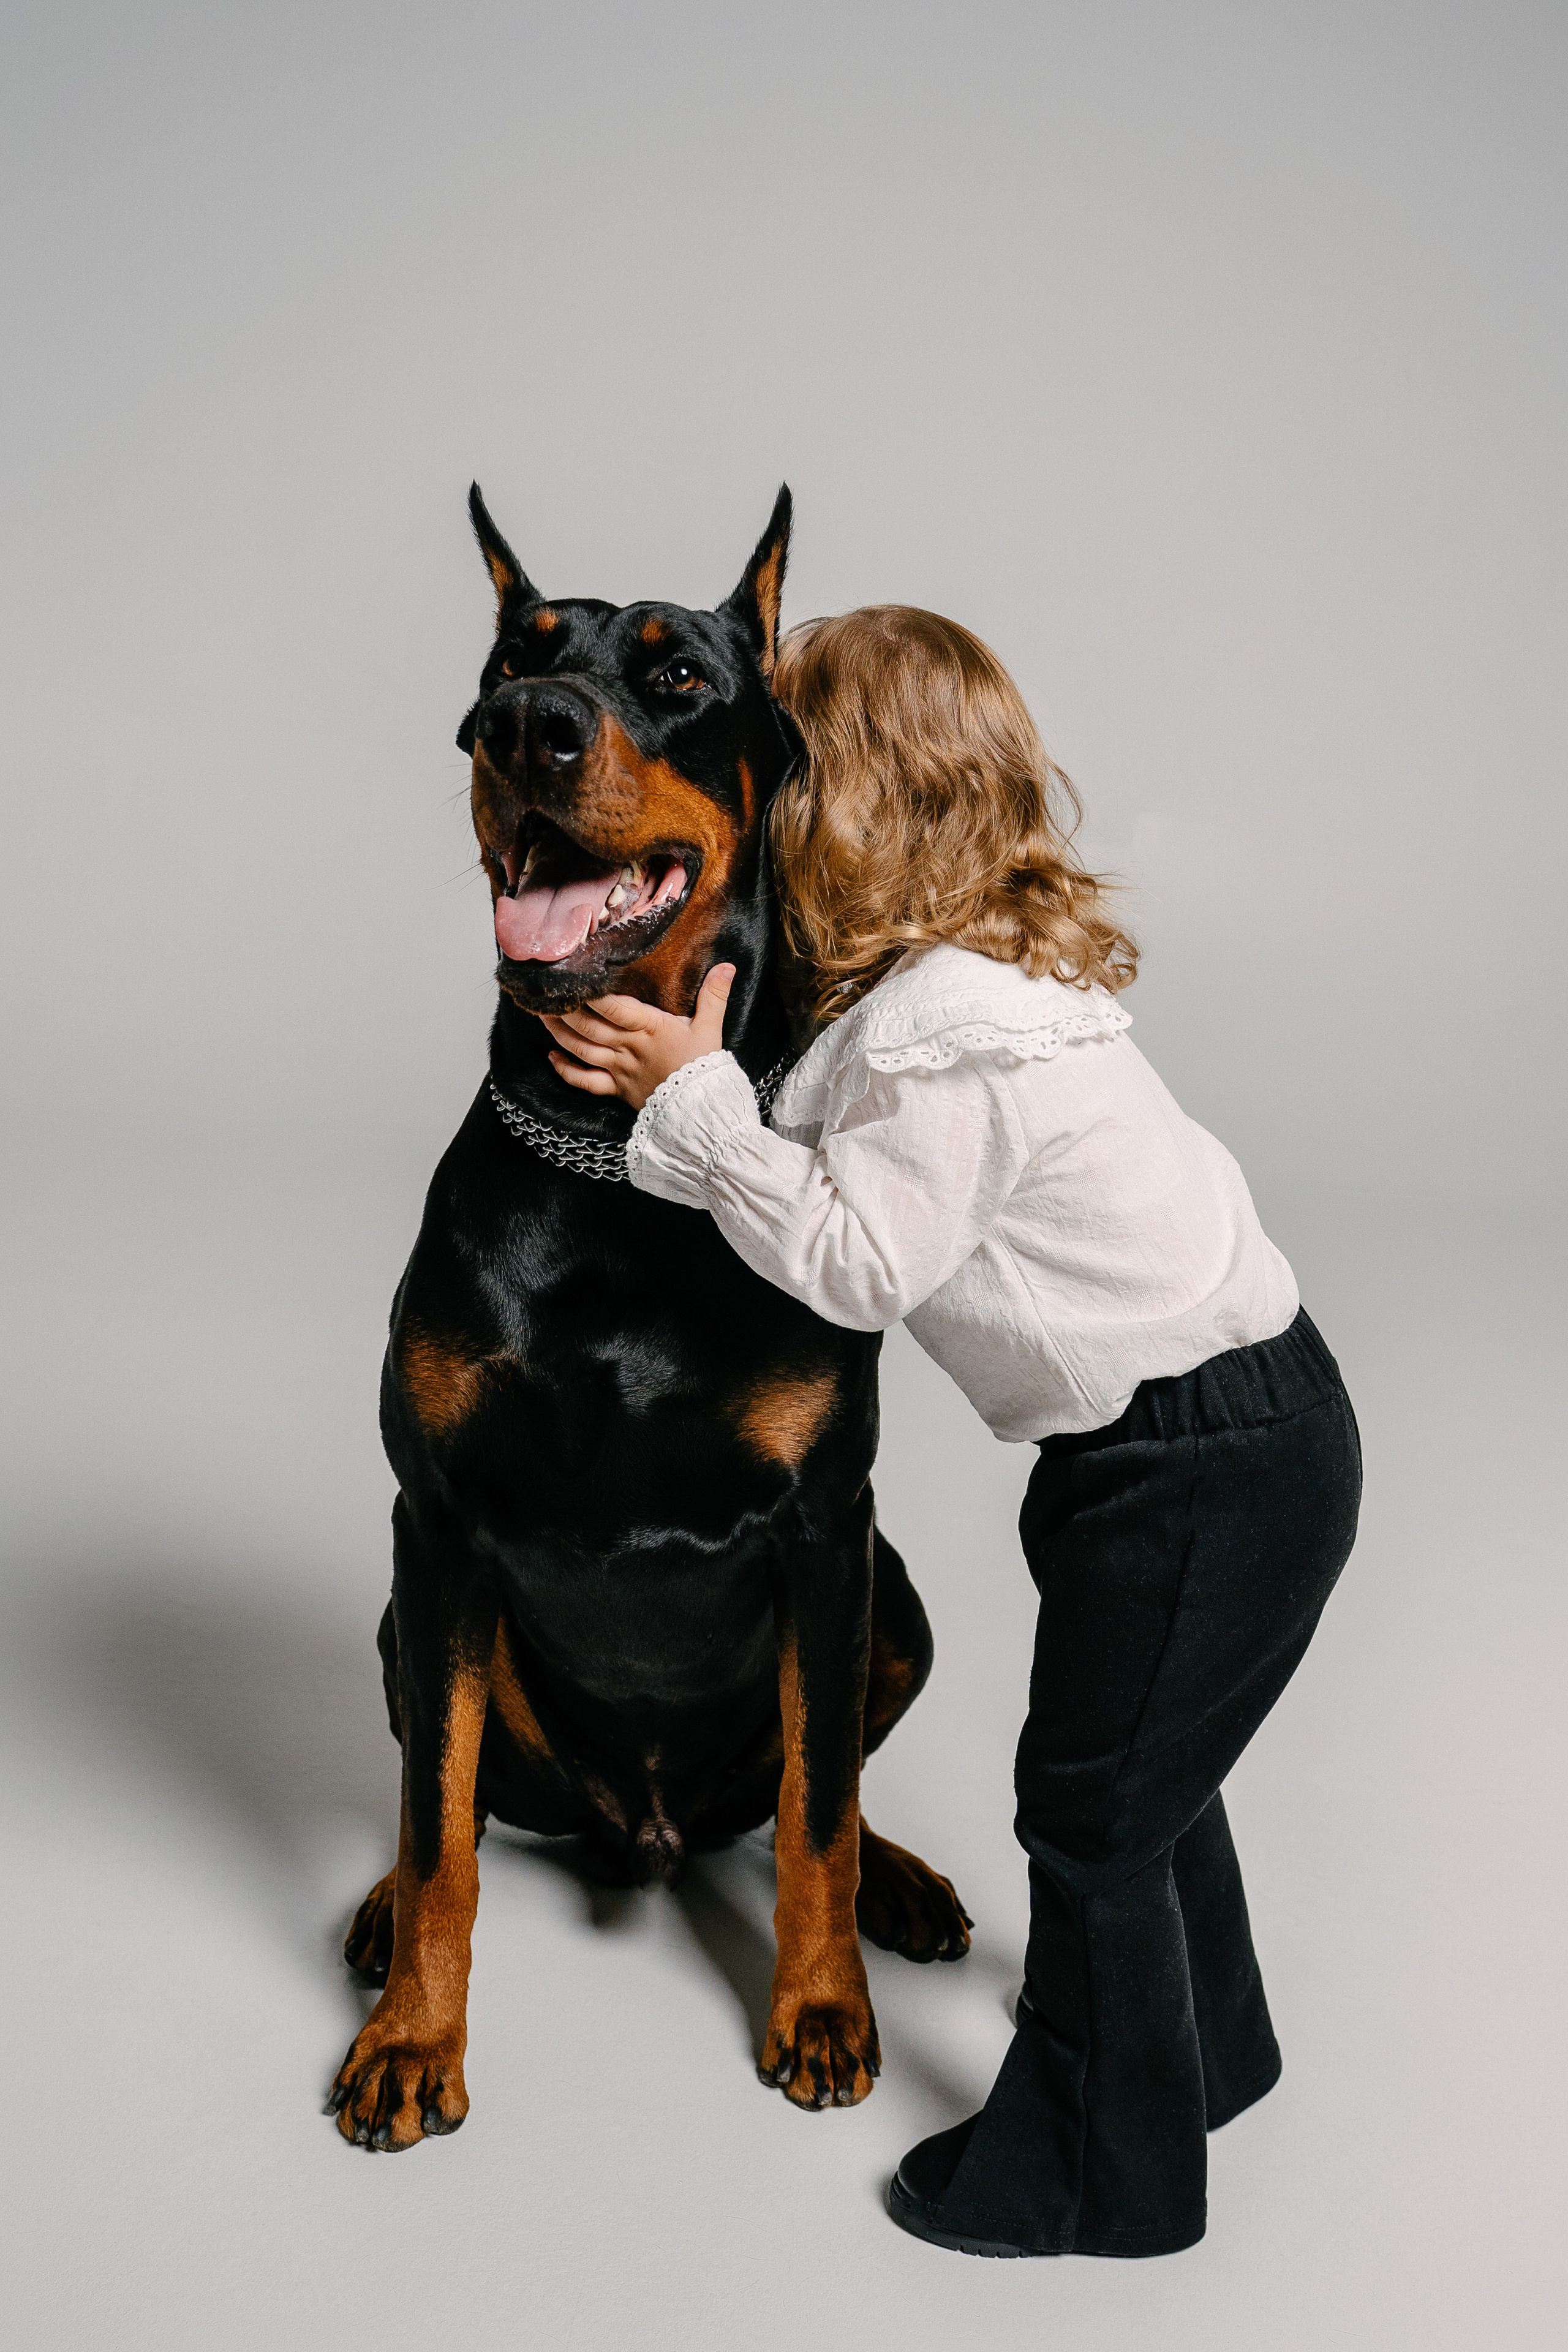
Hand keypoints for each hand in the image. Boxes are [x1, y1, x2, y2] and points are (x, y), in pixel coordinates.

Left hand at [538, 965, 735, 1111]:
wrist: (703, 1113)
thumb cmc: (704, 1069)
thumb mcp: (711, 1029)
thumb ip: (714, 995)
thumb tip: (728, 965)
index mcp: (650, 1028)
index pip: (615, 1007)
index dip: (593, 994)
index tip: (575, 977)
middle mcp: (629, 1048)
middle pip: (589, 1026)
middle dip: (565, 1009)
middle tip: (545, 993)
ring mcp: (620, 1070)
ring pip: (581, 1049)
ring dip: (559, 1033)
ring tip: (542, 1015)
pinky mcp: (617, 1090)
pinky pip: (585, 1081)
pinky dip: (566, 1071)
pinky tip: (551, 1057)